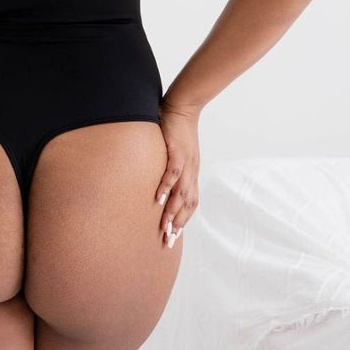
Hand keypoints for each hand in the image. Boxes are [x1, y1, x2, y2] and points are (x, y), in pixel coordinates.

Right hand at [155, 98, 201, 248]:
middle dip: (178, 225)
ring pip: (181, 194)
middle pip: (187, 205)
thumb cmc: (175, 130)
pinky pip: (172, 174)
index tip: (173, 237)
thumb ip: (170, 168)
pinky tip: (157, 200)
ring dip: (172, 212)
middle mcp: (191, 172)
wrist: (183, 107)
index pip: (190, 204)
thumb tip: (159, 182)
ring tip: (164, 228)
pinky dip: (166, 188)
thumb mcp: (175, 153)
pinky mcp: (177, 152)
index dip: (183, 222)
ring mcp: (186, 163)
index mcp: (191, 174)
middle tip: (167, 242)